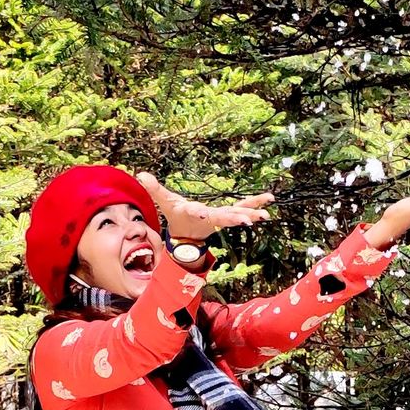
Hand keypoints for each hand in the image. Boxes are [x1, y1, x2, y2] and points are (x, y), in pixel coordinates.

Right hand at [135, 169, 272, 242]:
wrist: (187, 234)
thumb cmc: (176, 216)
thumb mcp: (165, 202)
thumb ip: (154, 189)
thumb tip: (140, 174)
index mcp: (194, 214)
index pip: (196, 213)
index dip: (197, 213)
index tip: (200, 214)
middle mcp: (210, 218)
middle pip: (224, 218)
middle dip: (235, 218)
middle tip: (248, 221)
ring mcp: (222, 217)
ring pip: (238, 214)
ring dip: (252, 213)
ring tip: (266, 214)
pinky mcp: (229, 214)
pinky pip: (244, 207)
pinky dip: (256, 203)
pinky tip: (269, 199)